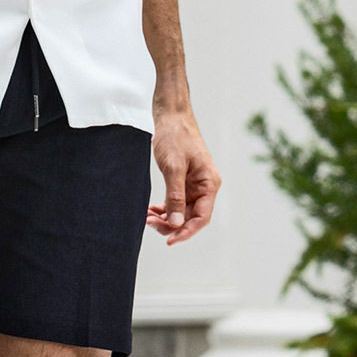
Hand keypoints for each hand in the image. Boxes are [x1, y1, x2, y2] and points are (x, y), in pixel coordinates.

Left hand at [147, 109, 219, 244]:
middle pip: (190, 217)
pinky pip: (175, 202)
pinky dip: (163, 208)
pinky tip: (150, 210)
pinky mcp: (183, 181)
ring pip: (181, 211)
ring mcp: (194, 184)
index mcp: (209, 183)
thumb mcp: (173, 167)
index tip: (169, 240)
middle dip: (171, 224)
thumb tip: (176, 223)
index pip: (202, 217)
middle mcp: (205, 186)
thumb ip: (175, 196)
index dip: (186, 231)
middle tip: (149, 224)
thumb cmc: (175, 136)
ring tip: (146, 217)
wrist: (170, 115)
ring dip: (165, 218)